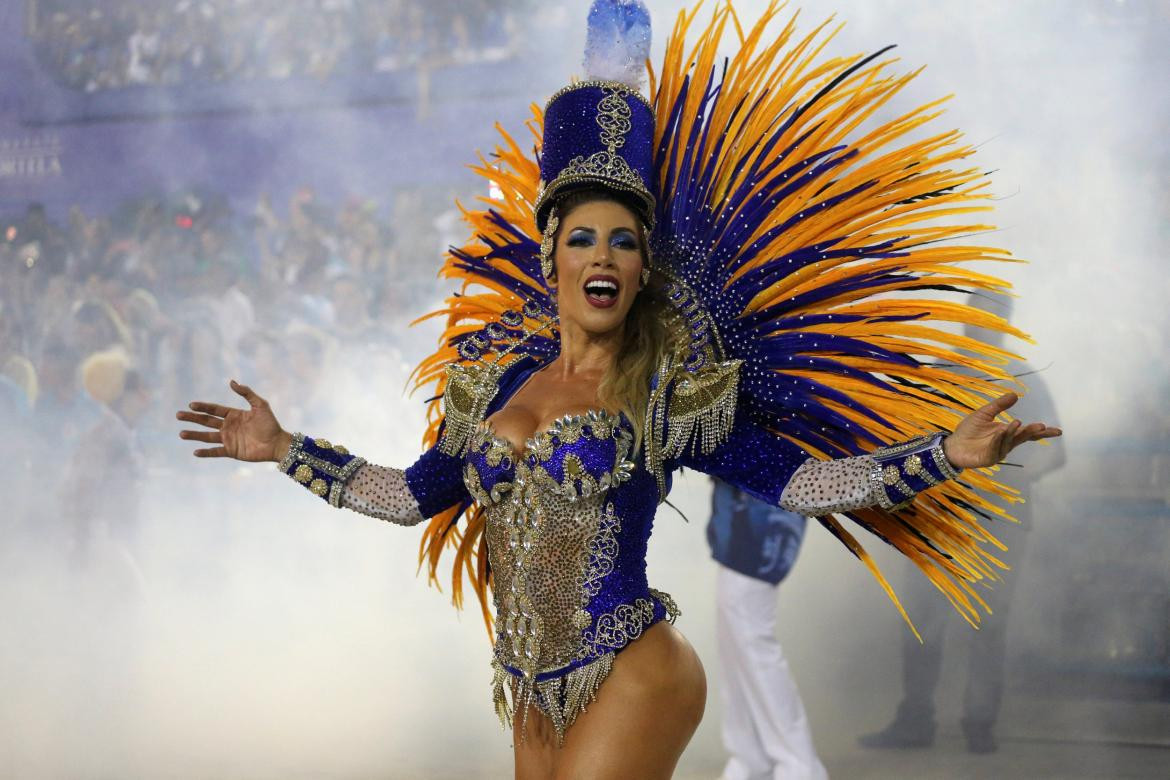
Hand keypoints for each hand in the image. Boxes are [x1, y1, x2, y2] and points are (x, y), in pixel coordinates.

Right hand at [177, 380, 292, 462]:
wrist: (277, 443)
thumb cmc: (270, 423)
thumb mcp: (260, 405)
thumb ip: (246, 393)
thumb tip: (231, 382)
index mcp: (233, 415)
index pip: (214, 410)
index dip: (203, 407)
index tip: (191, 404)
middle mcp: (228, 427)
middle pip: (206, 421)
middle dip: (192, 418)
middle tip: (178, 415)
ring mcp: (228, 439)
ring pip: (207, 437)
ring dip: (194, 435)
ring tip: (181, 433)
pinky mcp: (231, 451)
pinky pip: (216, 452)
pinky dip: (206, 452)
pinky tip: (195, 452)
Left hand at [942, 392, 1061, 469]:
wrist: (953, 445)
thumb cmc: (969, 431)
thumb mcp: (984, 414)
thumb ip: (999, 405)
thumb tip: (1015, 394)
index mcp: (1007, 433)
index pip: (1027, 433)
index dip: (1041, 432)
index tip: (1057, 431)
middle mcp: (1006, 443)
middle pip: (1022, 438)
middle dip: (1032, 432)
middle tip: (1041, 426)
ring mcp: (998, 452)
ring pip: (1009, 442)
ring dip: (1013, 432)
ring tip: (1017, 423)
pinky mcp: (989, 458)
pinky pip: (995, 448)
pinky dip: (998, 440)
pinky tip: (1000, 432)